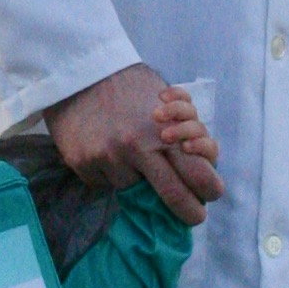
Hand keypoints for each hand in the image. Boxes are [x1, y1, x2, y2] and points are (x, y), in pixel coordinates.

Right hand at [47, 63, 224, 226]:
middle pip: (173, 195)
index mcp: (163, 131)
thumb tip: (204, 165)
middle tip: (193, 215)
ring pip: (134, 190)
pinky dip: (109, 172)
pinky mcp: (83, 164)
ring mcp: (108, 158)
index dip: (209, 191)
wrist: (79, 72)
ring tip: (127, 153)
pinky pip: (105, 182)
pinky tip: (104, 149)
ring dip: (137, 179)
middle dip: (188, 211)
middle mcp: (138, 148)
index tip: (207, 198)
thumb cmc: (130, 85)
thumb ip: (185, 131)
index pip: (198, 174)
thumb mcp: (167, 100)